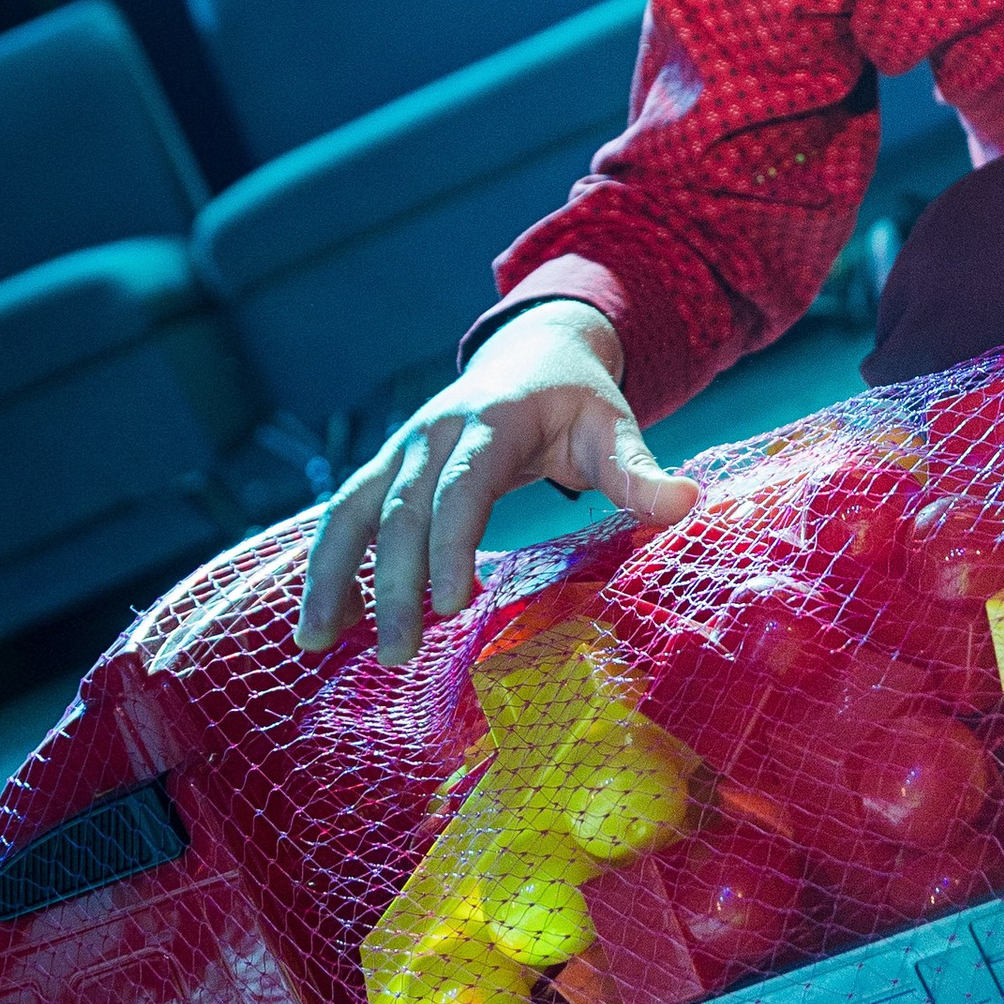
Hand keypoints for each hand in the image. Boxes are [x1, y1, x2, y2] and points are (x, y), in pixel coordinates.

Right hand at [293, 303, 699, 662]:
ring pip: (353, 510)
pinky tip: (321, 621)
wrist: (532, 349)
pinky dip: (328, 565)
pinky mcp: (384, 469)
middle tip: (398, 653)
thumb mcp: (613, 427)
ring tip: (314, 640)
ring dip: (334, 575)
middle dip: (394, 583)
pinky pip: (345, 516)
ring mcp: (400, 449)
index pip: (462, 486)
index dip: (453, 543)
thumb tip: (689, 503)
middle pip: (402, 510)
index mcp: (490, 420)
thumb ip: (640, 471)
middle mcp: (432, 432)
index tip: (456, 604)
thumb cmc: (577, 400)